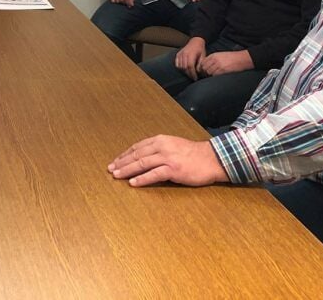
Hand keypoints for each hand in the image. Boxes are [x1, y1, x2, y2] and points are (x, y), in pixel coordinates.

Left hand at [108, 135, 227, 186]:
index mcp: (160, 140)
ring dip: (127, 170)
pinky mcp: (173, 169)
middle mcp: (162, 146)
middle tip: (111, 169)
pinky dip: (142, 179)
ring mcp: (167, 158)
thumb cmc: (193, 154)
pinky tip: (133, 183)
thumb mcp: (173, 145)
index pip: (137, 147)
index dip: (125, 154)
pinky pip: (154, 174)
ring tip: (117, 175)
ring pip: (142, 163)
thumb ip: (159, 149)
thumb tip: (143, 157)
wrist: (211, 158)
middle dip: (122, 162)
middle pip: (137, 154)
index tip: (116, 161)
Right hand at [174, 37, 205, 80]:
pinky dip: (180, 68)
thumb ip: (200, 64)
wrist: (195, 41)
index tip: (195, 78)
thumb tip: (197, 72)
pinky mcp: (178, 54)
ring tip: (190, 73)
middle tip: (193, 77)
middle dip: (189, 74)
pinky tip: (185, 69)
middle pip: (185, 67)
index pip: (190, 66)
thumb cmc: (200, 49)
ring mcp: (180, 54)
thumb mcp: (203, 56)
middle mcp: (184, 54)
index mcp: (191, 54)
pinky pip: (177, 64)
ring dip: (185, 71)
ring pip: (180, 66)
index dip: (192, 73)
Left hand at [199, 50, 252, 75]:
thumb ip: (213, 59)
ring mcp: (219, 65)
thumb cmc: (232, 57)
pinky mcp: (223, 70)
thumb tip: (206, 65)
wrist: (241, 59)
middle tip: (208, 74)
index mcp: (214, 55)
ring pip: (209, 72)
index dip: (202, 67)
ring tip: (214, 75)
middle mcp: (215, 59)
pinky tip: (218, 76)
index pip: (203, 62)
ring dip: (210, 75)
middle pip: (205, 68)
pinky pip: (215, 75)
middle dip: (205, 72)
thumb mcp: (221, 55)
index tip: (204, 70)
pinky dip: (215, 76)